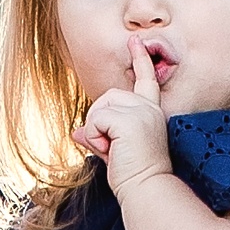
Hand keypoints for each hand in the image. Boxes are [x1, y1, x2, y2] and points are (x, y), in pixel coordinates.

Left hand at [75, 34, 172, 193]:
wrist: (147, 188)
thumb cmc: (135, 176)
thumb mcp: (115, 151)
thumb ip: (99, 136)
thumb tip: (78, 132)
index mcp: (151, 112)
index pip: (146, 80)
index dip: (140, 59)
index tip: (135, 41)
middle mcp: (148, 108)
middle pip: (108, 96)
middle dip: (99, 121)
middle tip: (111, 147)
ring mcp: (140, 111)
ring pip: (100, 107)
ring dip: (98, 130)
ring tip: (113, 149)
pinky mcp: (130, 119)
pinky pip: (96, 119)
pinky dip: (96, 137)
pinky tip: (111, 150)